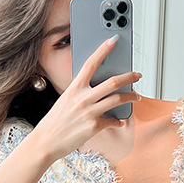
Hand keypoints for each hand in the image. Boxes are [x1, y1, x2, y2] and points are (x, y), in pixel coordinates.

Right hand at [31, 36, 140, 161]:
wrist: (46, 141)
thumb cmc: (55, 121)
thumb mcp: (65, 100)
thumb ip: (81, 93)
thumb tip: (98, 90)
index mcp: (74, 88)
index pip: (90, 63)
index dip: (103, 50)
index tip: (113, 40)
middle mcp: (82, 98)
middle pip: (113, 82)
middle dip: (129, 76)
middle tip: (137, 75)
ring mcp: (89, 112)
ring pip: (118, 99)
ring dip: (131, 97)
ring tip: (136, 97)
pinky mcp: (94, 127)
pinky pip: (113, 121)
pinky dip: (118, 121)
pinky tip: (119, 121)